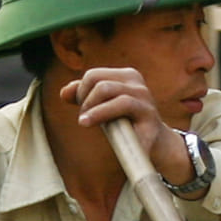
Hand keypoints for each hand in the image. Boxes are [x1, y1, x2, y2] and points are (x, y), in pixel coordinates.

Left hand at [62, 67, 192, 185]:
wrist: (156, 145)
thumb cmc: (126, 125)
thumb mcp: (104, 108)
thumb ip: (84, 98)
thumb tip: (64, 92)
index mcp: (126, 76)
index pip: (93, 75)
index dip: (81, 92)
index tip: (82, 109)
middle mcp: (136, 82)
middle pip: (98, 83)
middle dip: (85, 101)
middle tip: (84, 119)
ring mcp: (144, 96)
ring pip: (107, 91)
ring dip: (93, 110)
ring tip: (85, 122)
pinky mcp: (148, 114)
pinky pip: (122, 107)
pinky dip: (104, 116)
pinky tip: (97, 127)